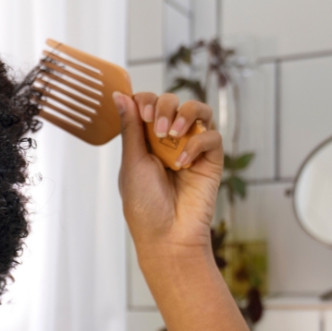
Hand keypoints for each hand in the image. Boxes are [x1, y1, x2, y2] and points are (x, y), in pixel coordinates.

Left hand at [113, 92, 223, 259]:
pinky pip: (212, 136)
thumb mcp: (132, 163)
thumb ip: (130, 128)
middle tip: (157, 129)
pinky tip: (183, 163)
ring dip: (184, 115)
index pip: (147, 104)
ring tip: (172, 134)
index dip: (145, 101)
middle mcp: (168, 140)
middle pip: (172, 101)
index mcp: (144, 140)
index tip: (142, 114)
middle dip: (164, 107)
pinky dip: (198, 144)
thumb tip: (118, 95)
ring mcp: (191, 147)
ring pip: (197, 110)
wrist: (167, 235)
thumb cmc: (144, 204)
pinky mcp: (211, 159)